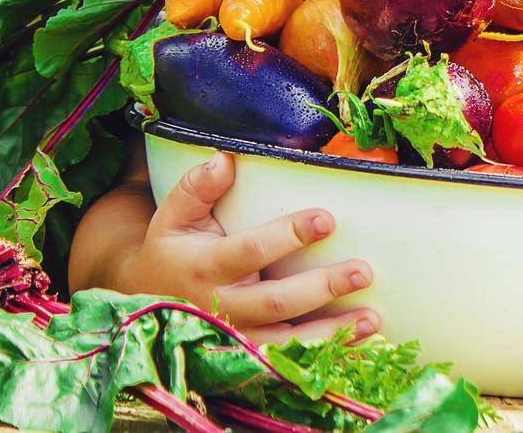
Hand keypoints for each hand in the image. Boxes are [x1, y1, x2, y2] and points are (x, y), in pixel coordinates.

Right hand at [113, 150, 377, 343]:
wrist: (149, 306)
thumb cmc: (173, 251)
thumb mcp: (173, 216)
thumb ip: (195, 187)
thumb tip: (224, 159)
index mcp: (206, 267)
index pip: (251, 251)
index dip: (289, 236)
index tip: (327, 218)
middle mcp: (223, 308)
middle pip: (278, 302)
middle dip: (322, 287)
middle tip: (364, 270)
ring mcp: (238, 339)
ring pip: (288, 342)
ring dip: (333, 332)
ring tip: (373, 318)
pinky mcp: (250, 359)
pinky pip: (291, 363)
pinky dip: (326, 358)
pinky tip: (361, 348)